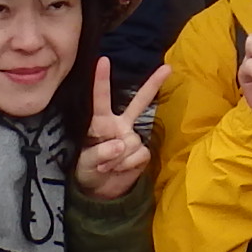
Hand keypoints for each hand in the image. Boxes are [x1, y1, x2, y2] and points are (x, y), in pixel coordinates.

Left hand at [74, 57, 169, 200]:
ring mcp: (132, 138)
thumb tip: (121, 143)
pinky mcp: (142, 153)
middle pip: (139, 102)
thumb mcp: (84, 163)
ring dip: (117, 158)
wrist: (100, 191)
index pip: (101, 99)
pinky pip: (138, 155)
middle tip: (168, 68)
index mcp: (101, 122)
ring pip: (131, 142)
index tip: (103, 60)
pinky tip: (118, 169)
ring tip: (107, 166)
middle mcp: (120, 125)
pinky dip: (127, 165)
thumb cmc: (86, 170)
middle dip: (153, 84)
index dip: (101, 80)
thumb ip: (99, 152)